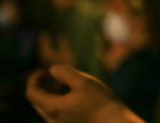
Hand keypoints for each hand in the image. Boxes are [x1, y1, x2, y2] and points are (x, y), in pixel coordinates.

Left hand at [25, 65, 142, 122]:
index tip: (44, 70)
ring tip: (66, 84)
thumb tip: (52, 69)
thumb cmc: (101, 102)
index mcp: (52, 108)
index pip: (31, 93)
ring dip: (51, 95)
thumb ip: (66, 73)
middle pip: (38, 102)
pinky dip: (59, 103)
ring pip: (47, 109)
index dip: (34, 79)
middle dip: (42, 87)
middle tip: (54, 75)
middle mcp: (51, 120)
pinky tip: (74, 97)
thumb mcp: (84, 82)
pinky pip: (56, 115)